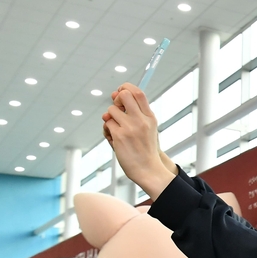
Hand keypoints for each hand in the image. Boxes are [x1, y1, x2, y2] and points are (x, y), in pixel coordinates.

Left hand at [103, 83, 175, 199]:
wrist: (148, 169)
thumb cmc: (145, 149)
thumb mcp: (148, 128)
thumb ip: (135, 112)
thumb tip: (115, 94)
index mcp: (150, 117)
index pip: (138, 92)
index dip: (126, 88)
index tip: (120, 93)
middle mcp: (141, 120)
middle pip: (123, 95)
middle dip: (116, 99)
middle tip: (118, 110)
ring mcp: (130, 127)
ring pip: (111, 111)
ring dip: (110, 119)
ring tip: (117, 130)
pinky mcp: (119, 136)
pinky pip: (106, 124)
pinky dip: (107, 130)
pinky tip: (114, 139)